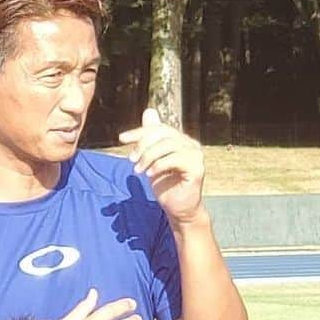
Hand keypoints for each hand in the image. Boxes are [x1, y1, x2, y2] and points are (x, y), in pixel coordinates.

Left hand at [119, 108, 205, 223]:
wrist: (178, 209)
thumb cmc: (166, 184)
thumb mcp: (152, 159)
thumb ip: (150, 138)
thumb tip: (149, 111)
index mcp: (181, 140)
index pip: (159, 128)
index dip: (139, 131)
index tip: (121, 139)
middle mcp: (191, 144)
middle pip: (163, 134)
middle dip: (143, 145)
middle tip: (131, 159)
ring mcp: (196, 156)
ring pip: (168, 145)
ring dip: (148, 156)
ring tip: (138, 170)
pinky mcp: (197, 169)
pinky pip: (174, 159)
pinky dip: (158, 165)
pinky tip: (149, 174)